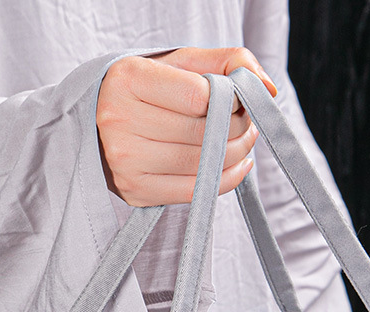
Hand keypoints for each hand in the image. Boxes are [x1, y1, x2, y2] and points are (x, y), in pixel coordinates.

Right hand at [96, 47, 277, 206]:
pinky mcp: (135, 191)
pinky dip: (226, 179)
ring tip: (243, 139)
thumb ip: (227, 61)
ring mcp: (126, 160)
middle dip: (238, 128)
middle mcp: (120, 120)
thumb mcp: (180, 63)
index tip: (235, 98)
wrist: (102, 126)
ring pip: (202, 164)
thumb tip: (267, 88)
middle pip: (203, 133)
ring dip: (236, 154)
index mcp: (128, 78)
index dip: (229, 98)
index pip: (199, 96)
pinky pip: (195, 191)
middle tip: (247, 121)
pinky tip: (236, 164)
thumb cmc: (148, 91)